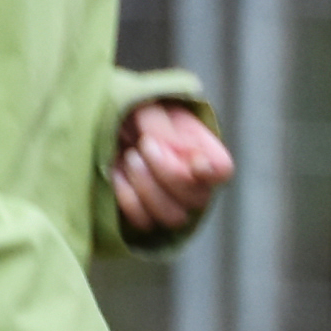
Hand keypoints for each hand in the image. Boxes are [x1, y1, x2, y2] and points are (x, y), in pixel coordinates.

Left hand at [112, 103, 236, 239]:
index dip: (209, 170)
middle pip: (197, 199)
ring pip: (173, 217)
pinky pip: (144, 222)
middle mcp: (196, 185)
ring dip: (146, 187)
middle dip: (164, 171)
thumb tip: (172, 148)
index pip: (222, 171)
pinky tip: (116, 174)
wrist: (109, 127)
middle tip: (142, 144)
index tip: (189, 156)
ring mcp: (173, 204)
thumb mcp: (148, 109)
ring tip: (129, 158)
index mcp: (204, 154)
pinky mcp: (146, 215)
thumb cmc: (136, 115)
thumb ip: (161, 126)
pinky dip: (127, 198)